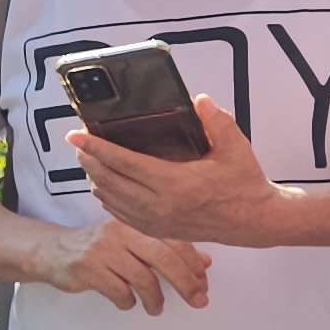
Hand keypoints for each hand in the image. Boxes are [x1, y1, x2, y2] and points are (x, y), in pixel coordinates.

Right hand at [25, 216, 212, 311]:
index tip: (203, 284)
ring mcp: (102, 249)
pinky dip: (128, 302)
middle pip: (163, 258)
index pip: (174, 240)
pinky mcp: (87, 268)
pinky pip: (119, 292)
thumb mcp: (132, 242)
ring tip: (156, 308)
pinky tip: (127, 303)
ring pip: (143, 279)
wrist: (52, 250)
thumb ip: (166, 249)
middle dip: (185, 283)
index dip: (193, 264)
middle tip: (197, 301)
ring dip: (155, 299)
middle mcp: (120, 231)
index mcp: (136, 222)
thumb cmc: (99, 247)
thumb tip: (205, 263)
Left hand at [72, 96, 296, 250]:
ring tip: (87, 160)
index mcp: (175, 183)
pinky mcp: (156, 230)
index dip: (97, 148)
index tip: (76, 135)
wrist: (253, 221)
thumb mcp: (236, 147)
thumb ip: (217, 122)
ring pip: (110, 199)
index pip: (124, 162)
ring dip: (95, 178)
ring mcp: (155, 221)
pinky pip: (120, 214)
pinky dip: (107, 197)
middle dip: (88, 161)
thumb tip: (199, 100)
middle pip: (109, 181)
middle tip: (77, 144)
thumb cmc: (243, 183)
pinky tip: (103, 184)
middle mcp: (159, 205)